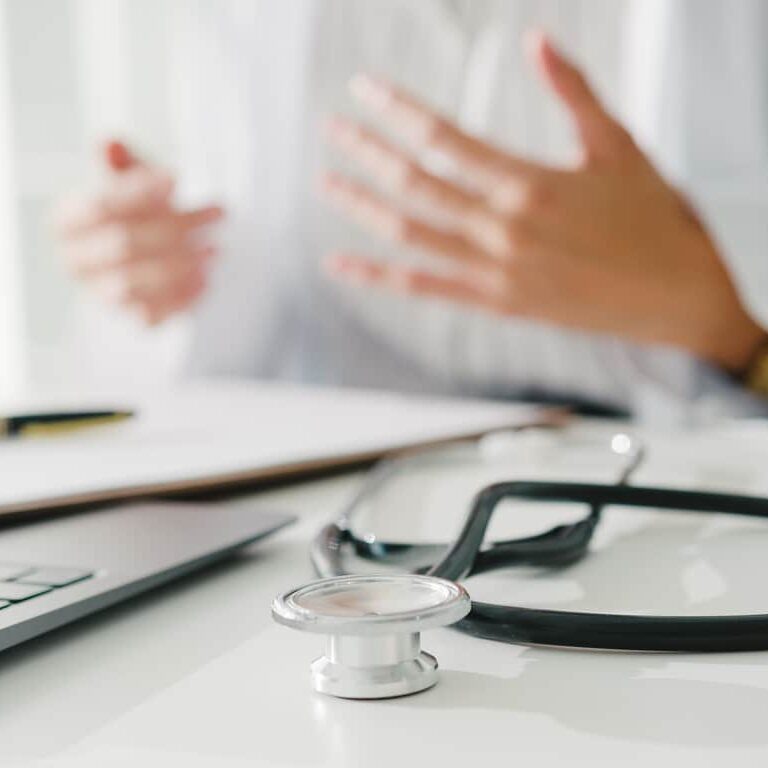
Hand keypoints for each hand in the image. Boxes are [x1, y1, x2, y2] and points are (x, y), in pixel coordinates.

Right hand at [55, 141, 223, 324]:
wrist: (153, 259)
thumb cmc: (141, 213)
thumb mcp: (133, 181)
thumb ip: (124, 165)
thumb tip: (109, 142)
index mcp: (66, 222)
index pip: (99, 206)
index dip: (138, 191)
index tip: (176, 177)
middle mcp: (74, 262)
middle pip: (123, 244)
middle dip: (173, 228)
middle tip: (217, 214)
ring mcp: (100, 294)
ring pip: (136, 281)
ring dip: (182, 263)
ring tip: (216, 248)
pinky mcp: (130, 317)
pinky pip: (153, 314)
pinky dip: (182, 297)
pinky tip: (207, 280)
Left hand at [322, 32, 762, 371]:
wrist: (677, 300)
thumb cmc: (655, 220)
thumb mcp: (619, 145)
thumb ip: (573, 92)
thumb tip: (536, 40)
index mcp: (530, 183)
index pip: (445, 138)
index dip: (399, 110)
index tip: (365, 91)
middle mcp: (503, 228)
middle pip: (416, 184)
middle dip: (368, 152)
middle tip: (332, 130)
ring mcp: (495, 271)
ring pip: (410, 235)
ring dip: (362, 209)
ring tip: (327, 184)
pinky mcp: (496, 303)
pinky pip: (425, 289)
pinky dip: (378, 278)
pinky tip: (341, 266)